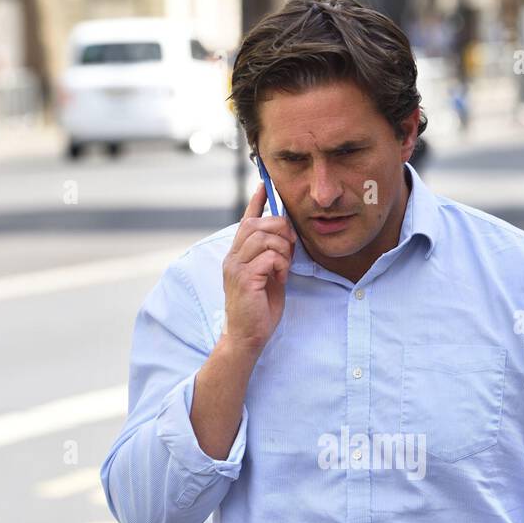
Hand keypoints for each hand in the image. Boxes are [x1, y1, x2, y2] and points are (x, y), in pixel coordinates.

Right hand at [222, 181, 296, 354]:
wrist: (247, 337)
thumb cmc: (258, 309)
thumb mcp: (267, 277)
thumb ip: (271, 257)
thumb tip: (284, 238)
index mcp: (237, 255)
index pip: (245, 221)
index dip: (256, 202)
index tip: (264, 186)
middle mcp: (232, 257)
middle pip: (258, 224)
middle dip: (280, 230)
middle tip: (291, 248)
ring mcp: (236, 267)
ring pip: (265, 238)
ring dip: (283, 250)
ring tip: (284, 268)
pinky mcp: (244, 278)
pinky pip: (270, 257)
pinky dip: (281, 265)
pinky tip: (280, 278)